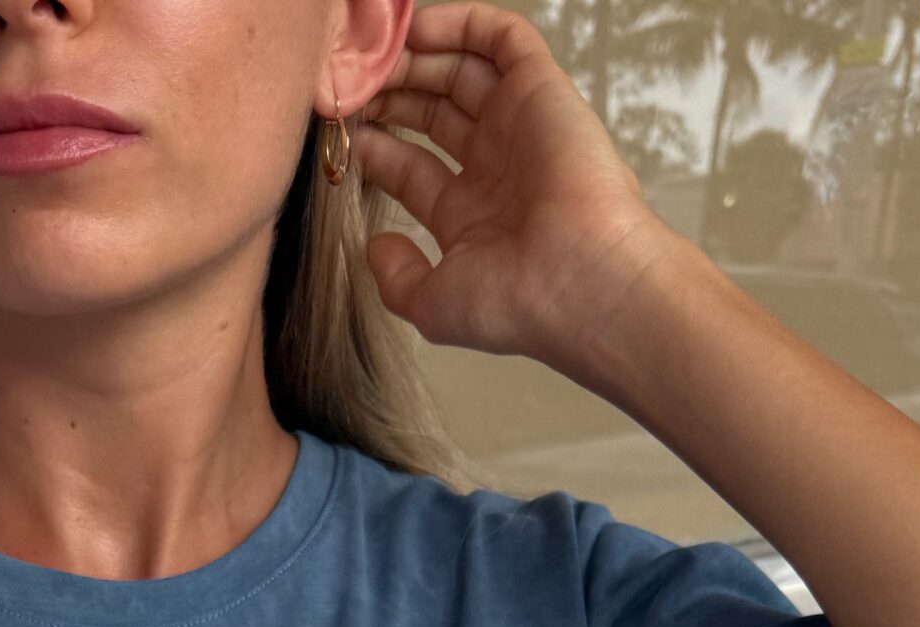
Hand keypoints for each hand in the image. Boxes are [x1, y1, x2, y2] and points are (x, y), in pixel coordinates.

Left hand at [351, 2, 678, 369]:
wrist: (579, 281)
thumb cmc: (518, 304)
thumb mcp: (434, 305)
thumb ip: (397, 279)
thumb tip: (375, 248)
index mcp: (470, 216)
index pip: (410, 167)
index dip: (373, 146)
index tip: (339, 133)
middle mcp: (494, 167)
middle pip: (431, 111)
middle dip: (389, 95)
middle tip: (349, 87)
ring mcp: (518, 127)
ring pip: (461, 69)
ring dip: (415, 57)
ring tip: (373, 54)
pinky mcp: (543, 90)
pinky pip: (502, 38)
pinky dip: (461, 23)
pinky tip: (417, 27)